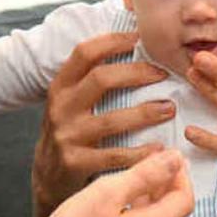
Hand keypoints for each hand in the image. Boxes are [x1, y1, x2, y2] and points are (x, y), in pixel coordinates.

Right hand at [25, 149, 193, 216]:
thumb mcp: (107, 193)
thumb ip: (144, 174)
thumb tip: (173, 159)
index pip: (185, 198)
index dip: (180, 174)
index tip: (169, 156)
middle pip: (176, 213)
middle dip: (170, 185)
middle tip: (156, 164)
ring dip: (156, 200)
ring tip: (139, 180)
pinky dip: (143, 215)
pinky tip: (124, 205)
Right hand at [32, 32, 176, 216]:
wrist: (46, 178)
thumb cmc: (70, 132)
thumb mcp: (71, 102)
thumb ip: (92, 79)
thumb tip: (134, 46)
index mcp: (61, 86)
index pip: (85, 53)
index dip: (113, 41)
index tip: (141, 38)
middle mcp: (61, 107)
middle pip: (101, 79)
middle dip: (137, 73)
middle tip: (163, 73)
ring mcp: (67, 136)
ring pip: (111, 119)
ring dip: (145, 113)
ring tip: (169, 109)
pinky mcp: (75, 163)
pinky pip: (114, 156)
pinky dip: (140, 153)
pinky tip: (159, 148)